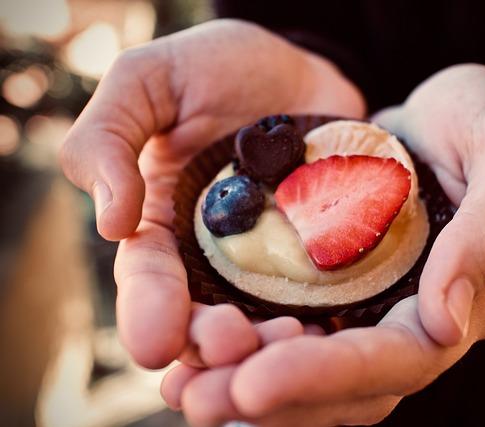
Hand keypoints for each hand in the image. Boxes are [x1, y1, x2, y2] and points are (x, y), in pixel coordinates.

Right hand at [59, 19, 364, 367]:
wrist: (298, 66)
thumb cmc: (214, 68)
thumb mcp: (146, 81)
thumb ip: (108, 140)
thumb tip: (111, 224)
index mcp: (164, 224)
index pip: (148, 278)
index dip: (148, 311)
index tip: (155, 341)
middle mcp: (217, 256)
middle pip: (208, 317)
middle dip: (214, 343)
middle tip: (232, 344)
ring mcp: (276, 259)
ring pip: (269, 320)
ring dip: (272, 345)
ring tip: (290, 343)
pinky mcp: (326, 253)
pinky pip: (330, 295)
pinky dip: (330, 319)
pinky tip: (333, 331)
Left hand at [160, 64, 484, 425]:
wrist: (442, 113)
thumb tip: (445, 322)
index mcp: (465, 300)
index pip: (399, 360)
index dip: (329, 377)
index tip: (254, 383)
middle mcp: (416, 321)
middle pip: (347, 389)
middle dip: (274, 398)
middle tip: (198, 399)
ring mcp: (372, 308)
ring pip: (314, 375)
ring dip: (248, 384)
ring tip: (186, 387)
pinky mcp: (335, 288)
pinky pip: (290, 333)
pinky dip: (247, 349)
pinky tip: (197, 352)